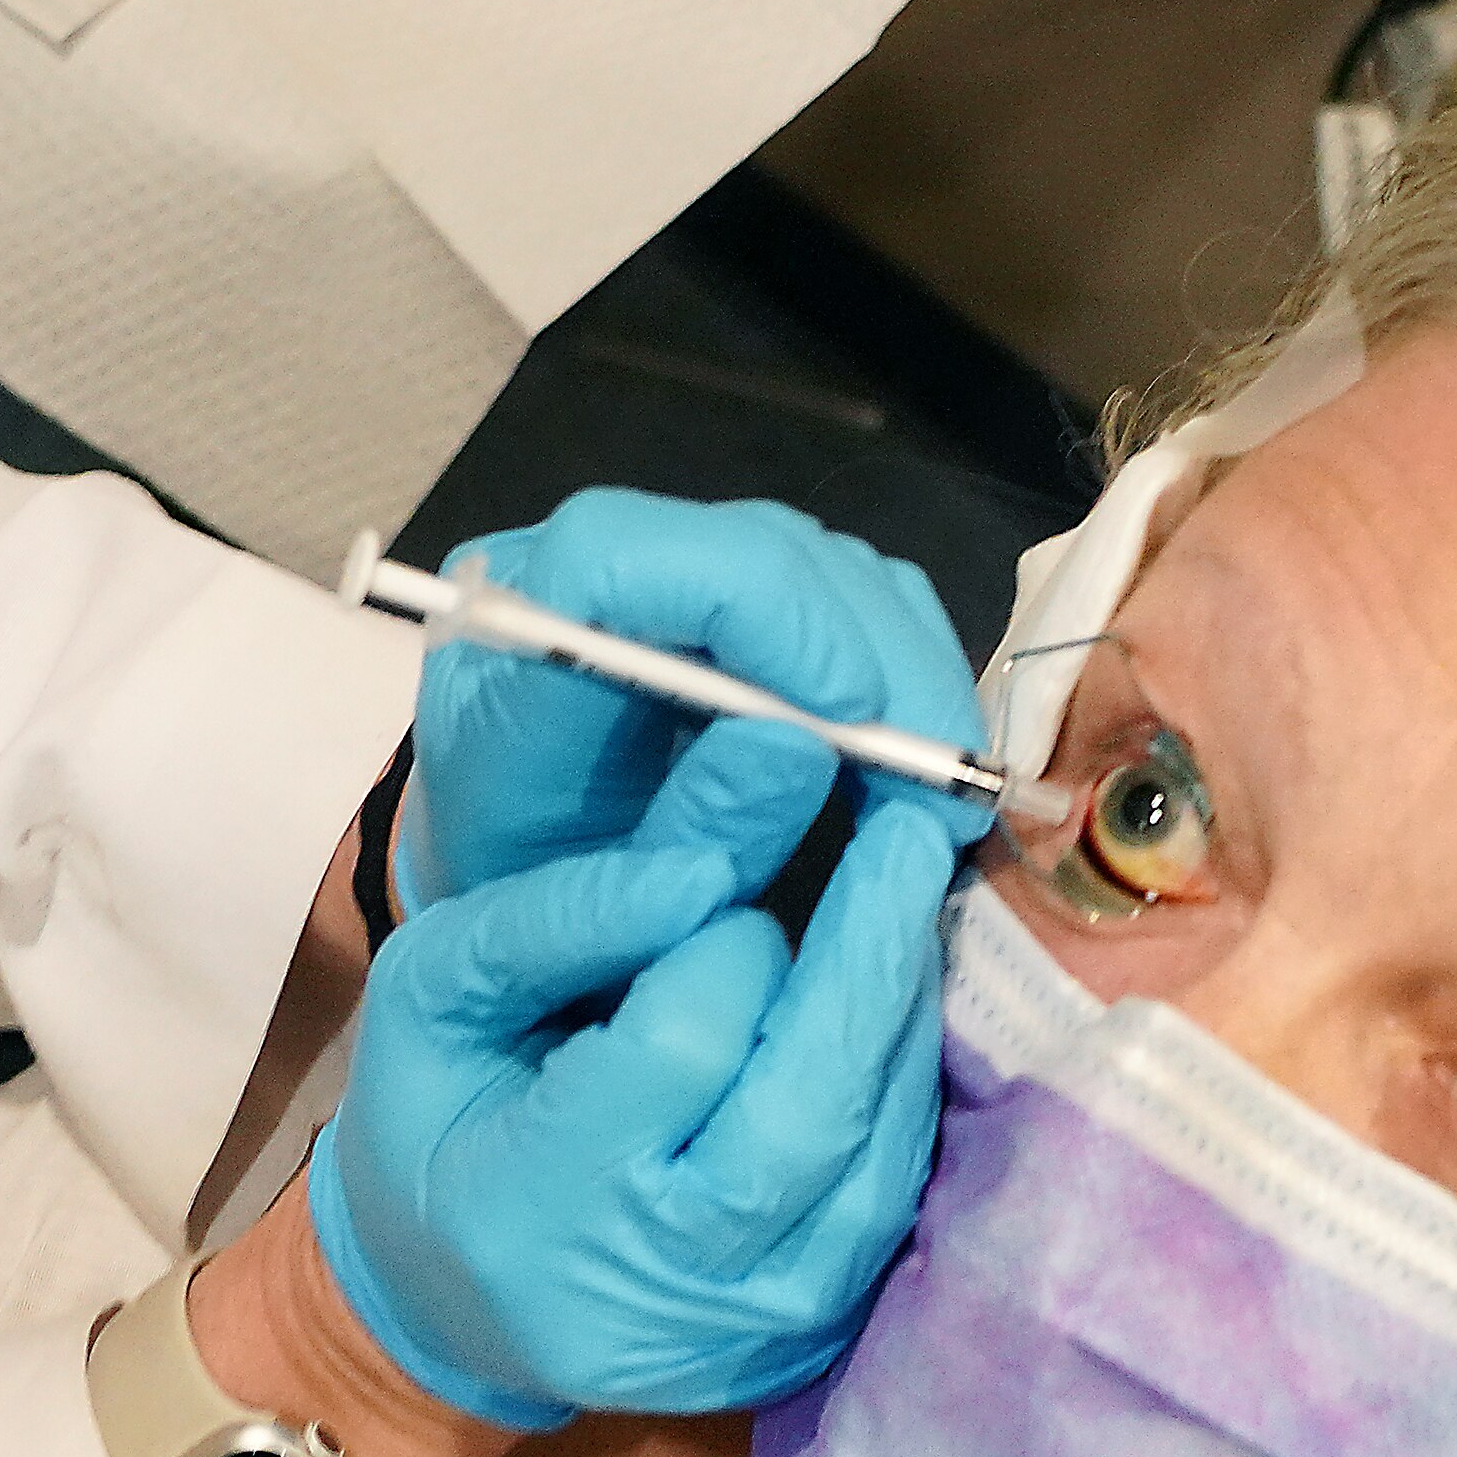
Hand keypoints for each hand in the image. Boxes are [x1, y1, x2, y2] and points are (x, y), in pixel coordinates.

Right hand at [311, 733, 963, 1428]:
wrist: (458, 1308)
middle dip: (868, 956)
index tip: (724, 883)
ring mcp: (747, 1327)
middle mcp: (655, 1284)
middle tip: (907, 833)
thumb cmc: (438, 1126)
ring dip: (903, 1013)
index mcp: (535, 1202)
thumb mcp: (434, 996)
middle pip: (808, 1108)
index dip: (726, 948)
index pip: (681, 1048)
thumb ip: (551, 921)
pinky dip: (902, 1084)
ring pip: (873, 1154)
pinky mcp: (811, 1336)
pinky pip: (891, 1193)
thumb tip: (707, 871)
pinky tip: (893, 1000)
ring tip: (906, 898)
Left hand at [390, 492, 994, 910]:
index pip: (625, 556)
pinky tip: (917, 759)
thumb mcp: (600, 899)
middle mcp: (581, 575)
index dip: (762, 607)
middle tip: (948, 784)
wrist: (512, 882)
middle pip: (762, 548)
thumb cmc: (531, 907)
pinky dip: (898, 667)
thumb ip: (696, 823)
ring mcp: (663, 568)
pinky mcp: (727, 589)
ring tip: (942, 787)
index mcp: (509, 650)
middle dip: (879, 658)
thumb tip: (810, 740)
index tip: (854, 710)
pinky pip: (838, 594)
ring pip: (820, 564)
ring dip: (907, 668)